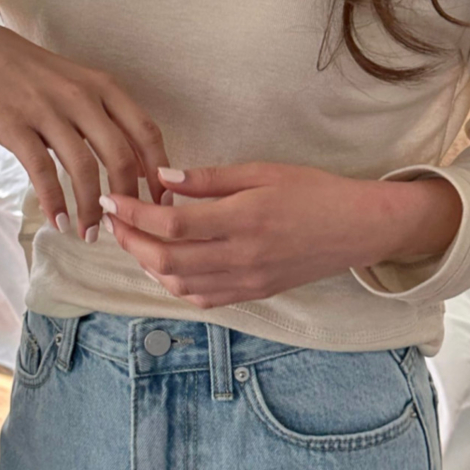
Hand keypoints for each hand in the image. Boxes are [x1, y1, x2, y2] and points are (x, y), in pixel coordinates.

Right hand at [0, 18, 173, 239]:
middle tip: (125, 224)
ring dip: (90, 208)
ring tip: (90, 233)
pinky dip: (54, 201)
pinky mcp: (16, 125)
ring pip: (83, 168)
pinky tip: (59, 221)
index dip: (159, 172)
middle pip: (120, 156)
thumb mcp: (85, 87)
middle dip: (127, 197)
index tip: (162, 202)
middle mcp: (83, 97)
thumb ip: (112, 122)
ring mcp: (48, 110)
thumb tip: (142, 169)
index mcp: (106, 88)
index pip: (147, 133)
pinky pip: (42, 170)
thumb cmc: (41, 77)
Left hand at [99, 161, 396, 308]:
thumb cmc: (313, 191)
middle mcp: (242, 256)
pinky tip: (166, 263)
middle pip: (167, 259)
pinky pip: (202, 298)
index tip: (113, 200)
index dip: (134, 214)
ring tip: (136, 239)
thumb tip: (162, 178)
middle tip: (114, 220)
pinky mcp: (253, 293)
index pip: (172, 224)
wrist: (357, 228)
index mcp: (244, 218)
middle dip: (130, 241)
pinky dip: (175, 283)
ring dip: (148, 264)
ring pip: (179, 284)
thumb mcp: (262, 171)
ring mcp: (247, 280)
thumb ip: (209, 180)